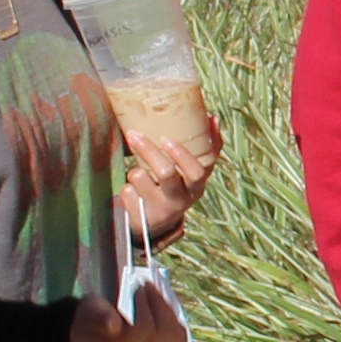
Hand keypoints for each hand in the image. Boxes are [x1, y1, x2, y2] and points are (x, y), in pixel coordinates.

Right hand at [72, 281, 187, 341]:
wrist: (89, 341)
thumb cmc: (88, 322)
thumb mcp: (86, 315)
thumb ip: (98, 318)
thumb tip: (113, 324)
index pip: (141, 332)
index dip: (145, 307)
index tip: (140, 287)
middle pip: (162, 336)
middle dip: (159, 306)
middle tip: (148, 286)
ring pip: (175, 340)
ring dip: (169, 313)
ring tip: (156, 296)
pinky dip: (176, 323)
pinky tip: (163, 310)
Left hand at [122, 101, 220, 243]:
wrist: (157, 224)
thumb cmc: (177, 187)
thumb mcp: (193, 174)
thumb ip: (208, 148)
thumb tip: (214, 117)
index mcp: (195, 187)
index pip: (196, 171)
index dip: (182, 154)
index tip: (167, 138)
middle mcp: (180, 200)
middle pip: (165, 173)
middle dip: (149, 151)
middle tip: (134, 134)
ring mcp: (159, 210)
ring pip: (139, 176)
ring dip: (134, 171)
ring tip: (140, 175)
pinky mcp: (140, 217)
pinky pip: (126, 191)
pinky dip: (126, 188)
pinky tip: (135, 193)